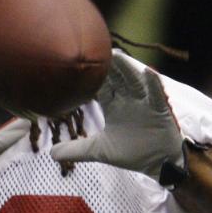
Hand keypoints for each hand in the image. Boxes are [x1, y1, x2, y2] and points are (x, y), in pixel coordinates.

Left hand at [50, 51, 185, 179]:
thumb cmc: (132, 152)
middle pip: (117, 78)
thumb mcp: (99, 151)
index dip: (90, 76)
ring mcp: (145, 102)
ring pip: (135, 82)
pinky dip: (153, 85)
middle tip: (94, 49)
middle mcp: (128, 99)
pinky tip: (149, 73)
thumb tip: (51, 153)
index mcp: (114, 104)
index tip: (75, 62)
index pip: (100, 86)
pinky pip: (157, 95)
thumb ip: (76, 150)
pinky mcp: (160, 110)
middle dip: (107, 66)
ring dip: (128, 70)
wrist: (158, 163)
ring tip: (117, 57)